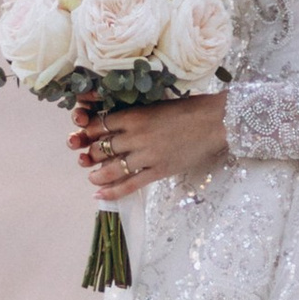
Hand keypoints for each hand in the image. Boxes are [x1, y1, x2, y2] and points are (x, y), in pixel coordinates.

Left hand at [70, 91, 230, 202]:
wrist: (215, 121)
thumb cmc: (188, 109)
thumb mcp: (156, 105)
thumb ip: (135, 114)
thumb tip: (116, 122)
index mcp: (134, 115)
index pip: (99, 124)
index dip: (87, 131)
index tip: (83, 135)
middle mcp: (136, 136)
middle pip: (101, 147)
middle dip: (89, 154)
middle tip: (85, 158)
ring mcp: (147, 156)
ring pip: (111, 169)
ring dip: (97, 174)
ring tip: (92, 176)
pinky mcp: (159, 171)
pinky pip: (130, 185)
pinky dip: (112, 192)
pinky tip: (99, 195)